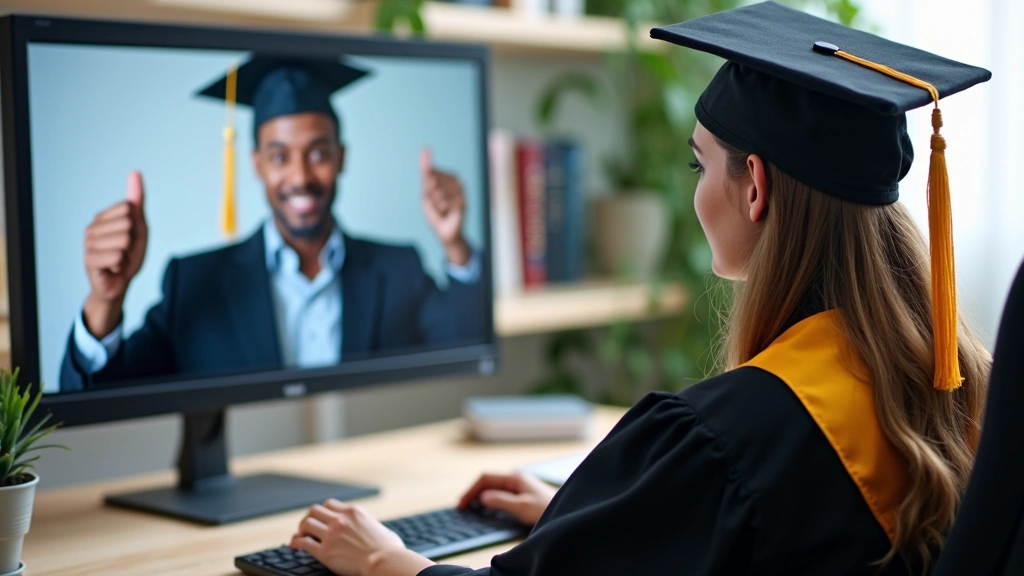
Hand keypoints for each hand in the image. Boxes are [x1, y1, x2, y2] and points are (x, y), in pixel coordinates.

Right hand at [82, 171, 147, 338]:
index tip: (130, 238)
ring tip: (118, 260)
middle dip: (133, 242)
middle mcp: (92, 227)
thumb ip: (137, 200)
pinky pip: (118, 256)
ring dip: (127, 255)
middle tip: (124, 252)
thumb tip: (135, 172)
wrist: (119, 284)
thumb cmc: (128, 255)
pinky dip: (122, 265)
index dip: (136, 227)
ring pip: (124, 240)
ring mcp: (88, 243)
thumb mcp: (138, 227)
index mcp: (103, 217)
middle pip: (127, 223)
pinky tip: (113, 269)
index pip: (128, 209)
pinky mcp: (89, 260)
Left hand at [291, 499, 433, 575]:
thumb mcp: (381, 529)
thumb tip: (376, 532)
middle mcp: (340, 520)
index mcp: (353, 512)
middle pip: (314, 510)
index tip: (321, 518)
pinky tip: (294, 545)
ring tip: (299, 535)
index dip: (323, 510)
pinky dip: (295, 542)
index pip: (330, 504)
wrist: (384, 561)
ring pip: (306, 523)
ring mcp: (331, 535)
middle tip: (306, 526)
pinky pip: (303, 542)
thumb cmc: (389, 550)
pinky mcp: (324, 551)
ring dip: (301, 529)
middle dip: (308, 517)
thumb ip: (372, 526)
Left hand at [420, 148, 469, 265]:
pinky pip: (444, 201)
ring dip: (435, 204)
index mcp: (447, 176)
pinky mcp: (463, 202)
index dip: (425, 186)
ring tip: (441, 209)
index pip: (429, 173)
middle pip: (432, 181)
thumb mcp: (426, 191)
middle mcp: (456, 181)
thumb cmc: (435, 212)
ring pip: (438, 192)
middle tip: (436, 204)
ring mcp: (461, 191)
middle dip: (429, 196)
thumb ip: (426, 171)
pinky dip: (441, 209)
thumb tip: (425, 149)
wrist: (444, 231)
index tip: (430, 194)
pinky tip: (446, 213)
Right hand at [458, 471, 556, 526]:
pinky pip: (500, 494)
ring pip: (493, 488)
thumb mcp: (522, 507)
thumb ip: (502, 501)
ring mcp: (518, 486)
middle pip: (488, 482)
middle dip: (474, 492)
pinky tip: (486, 508)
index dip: (472, 490)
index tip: (462, 503)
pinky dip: (490, 500)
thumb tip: (483, 497)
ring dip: (481, 496)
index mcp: (514, 478)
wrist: (565, 512)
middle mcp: (515, 478)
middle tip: (462, 507)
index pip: (486, 478)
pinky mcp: (521, 494)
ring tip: (470, 508)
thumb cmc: (546, 509)